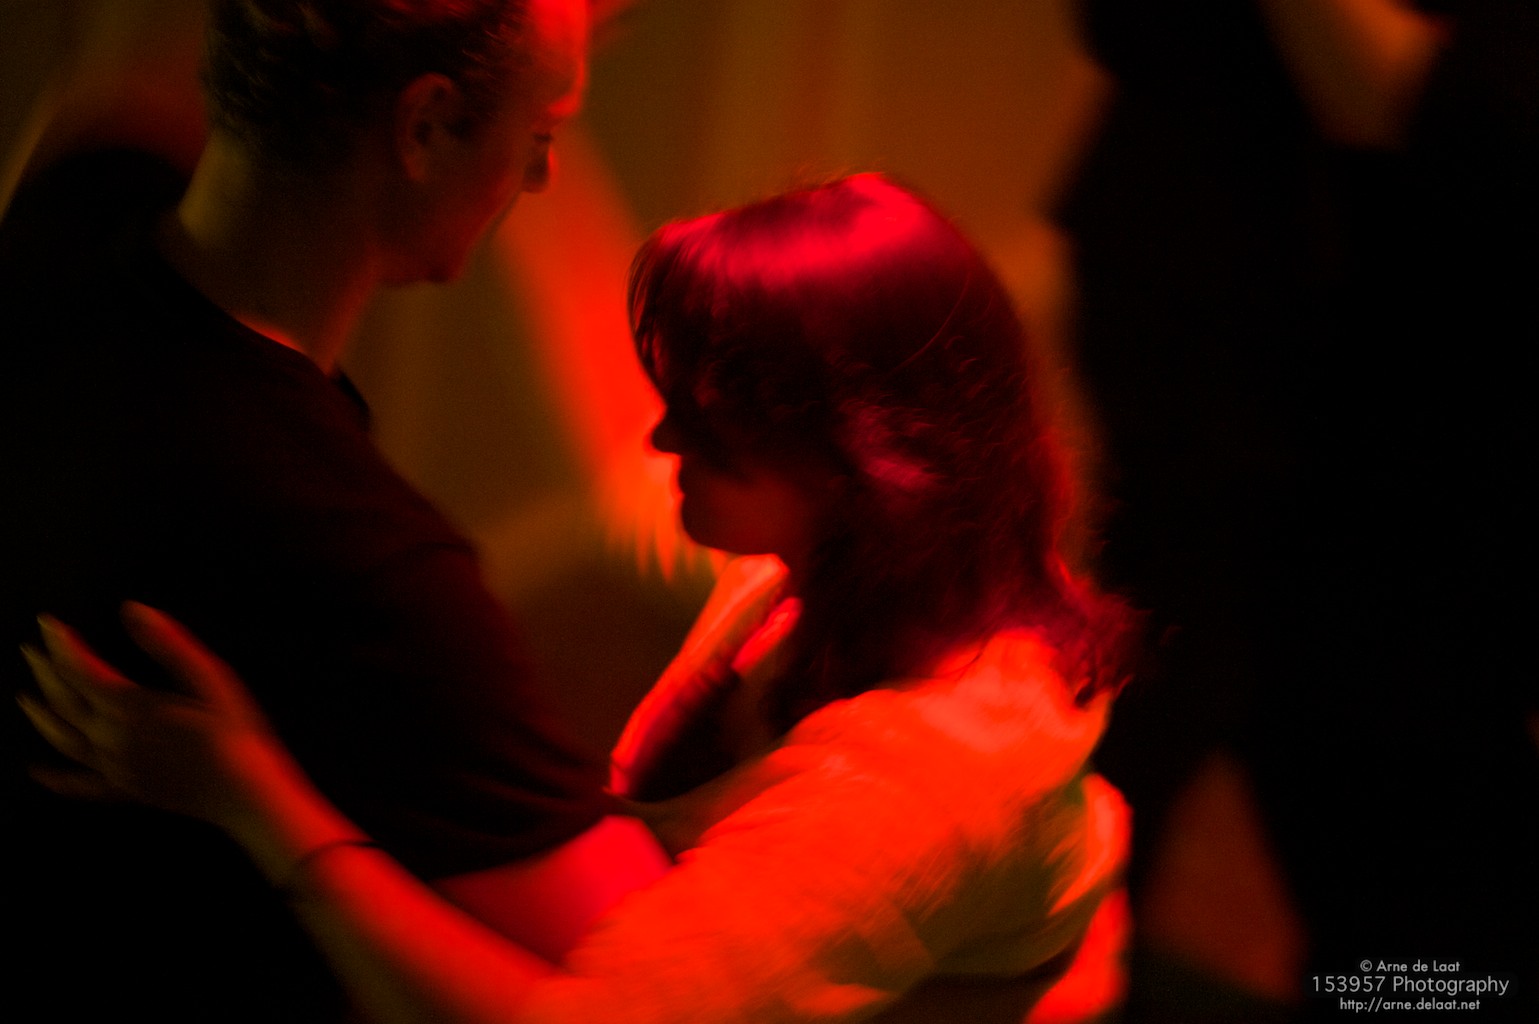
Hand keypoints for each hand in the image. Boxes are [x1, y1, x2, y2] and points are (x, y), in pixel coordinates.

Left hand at [19, 602, 279, 830]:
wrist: (244, 790)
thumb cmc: (234, 731)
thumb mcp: (210, 677)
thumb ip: (168, 643)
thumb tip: (132, 609)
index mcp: (130, 706)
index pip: (80, 669)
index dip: (60, 644)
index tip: (47, 623)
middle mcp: (112, 737)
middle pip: (64, 701)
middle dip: (45, 671)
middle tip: (31, 649)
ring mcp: (114, 767)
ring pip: (62, 739)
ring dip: (40, 715)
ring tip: (26, 697)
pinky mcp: (125, 790)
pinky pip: (79, 786)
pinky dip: (54, 778)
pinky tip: (37, 772)